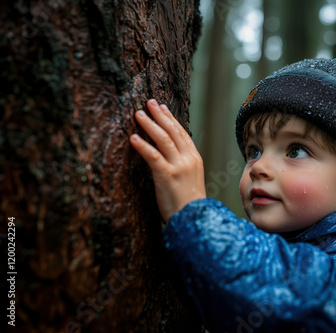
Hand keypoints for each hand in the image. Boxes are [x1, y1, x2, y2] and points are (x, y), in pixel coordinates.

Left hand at [130, 99, 205, 221]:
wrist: (195, 219)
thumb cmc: (190, 204)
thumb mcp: (191, 179)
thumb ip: (183, 165)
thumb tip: (170, 156)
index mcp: (195, 159)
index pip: (182, 133)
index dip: (171, 119)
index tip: (162, 107)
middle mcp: (188, 159)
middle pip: (173, 131)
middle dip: (160, 115)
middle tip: (149, 103)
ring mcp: (179, 166)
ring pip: (163, 139)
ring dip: (150, 125)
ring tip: (138, 114)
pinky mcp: (167, 175)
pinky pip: (153, 156)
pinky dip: (143, 145)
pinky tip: (133, 137)